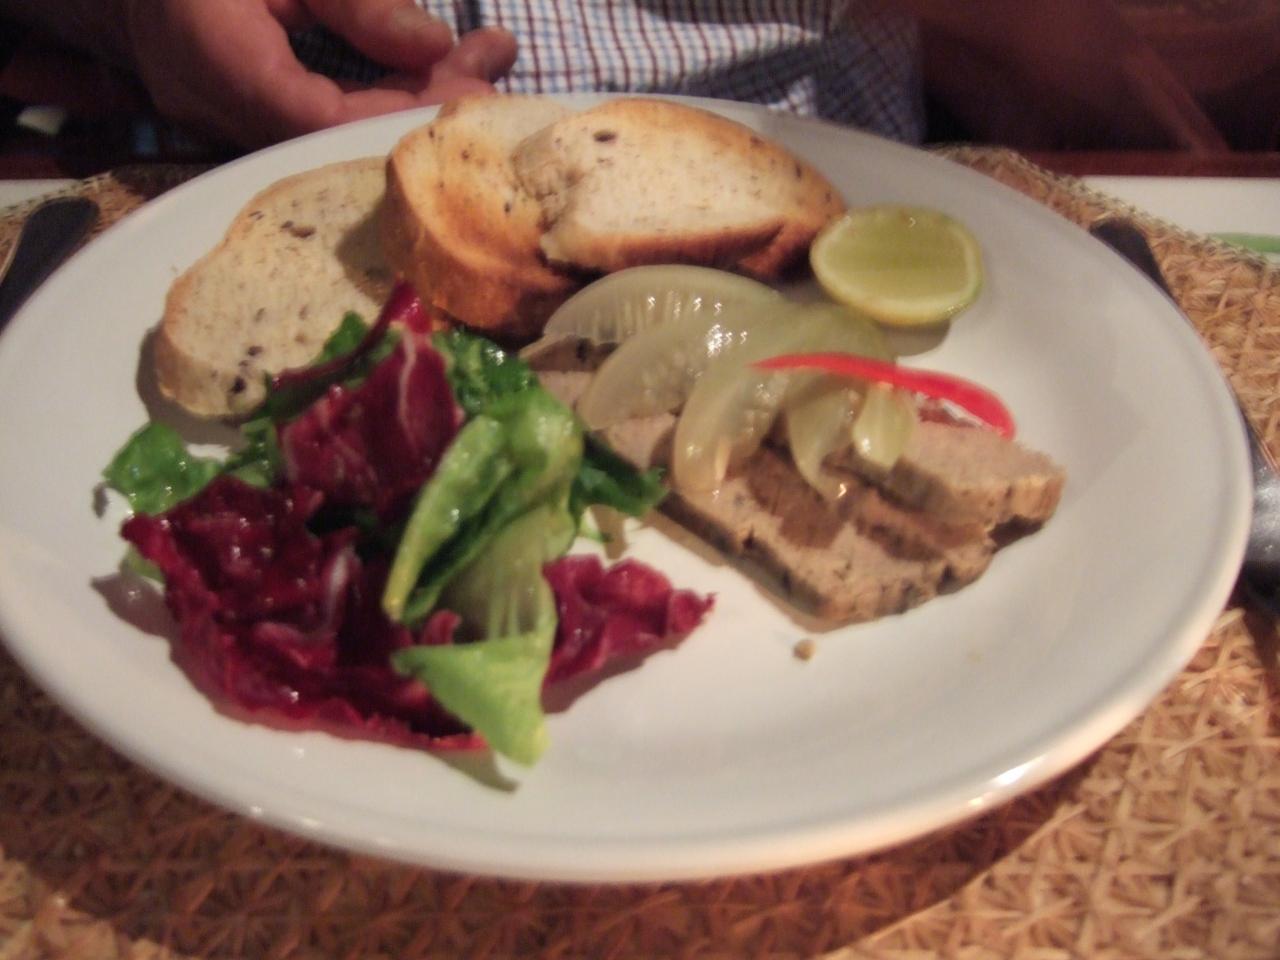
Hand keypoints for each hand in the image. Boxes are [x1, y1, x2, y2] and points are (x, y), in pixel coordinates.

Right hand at [118, 0, 516, 146]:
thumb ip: (356, 2)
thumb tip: (434, 45)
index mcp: (218, 58)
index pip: (324, 120)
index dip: (403, 117)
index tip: (473, 92)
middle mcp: (218, 109)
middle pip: (342, 140)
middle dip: (425, 108)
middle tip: (496, 71)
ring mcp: (226, 122)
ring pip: (338, 135)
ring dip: (412, 100)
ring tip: (484, 58)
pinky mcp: (241, 119)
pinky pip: (322, 126)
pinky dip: (380, 99)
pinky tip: (435, 69)